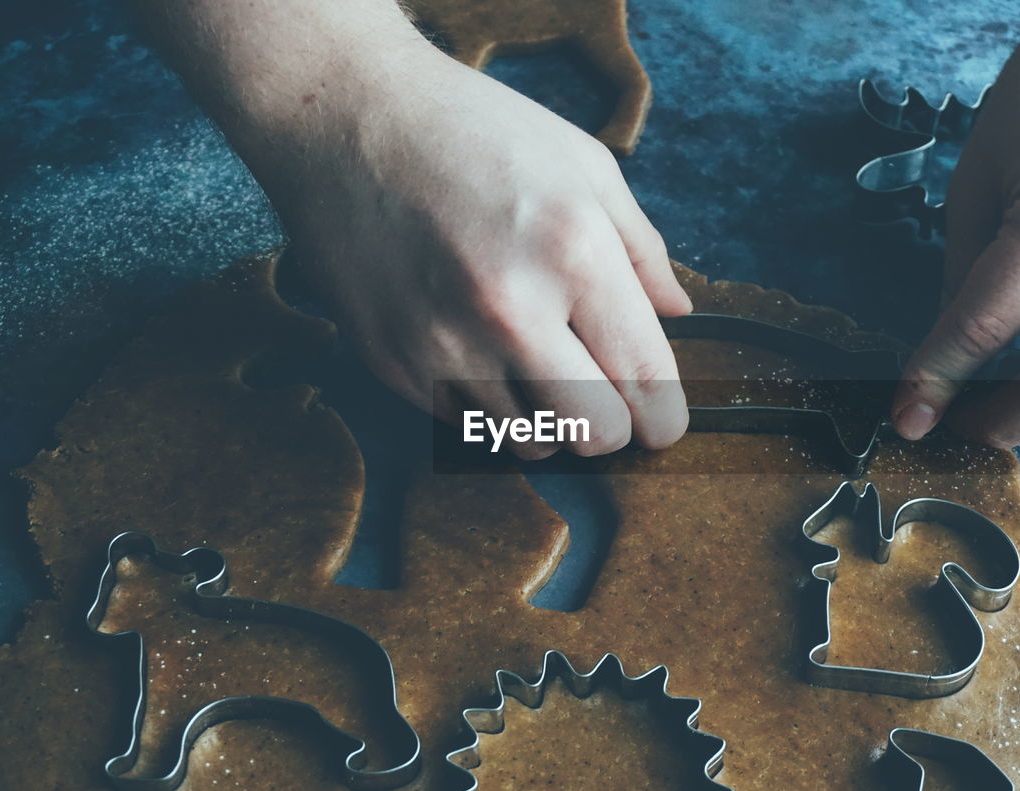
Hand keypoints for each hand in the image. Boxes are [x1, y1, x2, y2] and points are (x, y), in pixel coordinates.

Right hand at [133, 0, 688, 458]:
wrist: (343, 117)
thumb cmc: (474, 131)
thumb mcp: (583, 164)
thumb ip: (641, 249)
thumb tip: (676, 314)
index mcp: (574, 253)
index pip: (646, 381)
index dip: (665, 417)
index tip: (662, 422)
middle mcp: (510, 310)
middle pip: (595, 436)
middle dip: (611, 426)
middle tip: (601, 394)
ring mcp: (443, 344)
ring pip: (530, 442)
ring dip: (546, 416)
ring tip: (533, 360)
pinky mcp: (392, 363)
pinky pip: (466, 423)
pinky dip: (487, 403)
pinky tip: (477, 346)